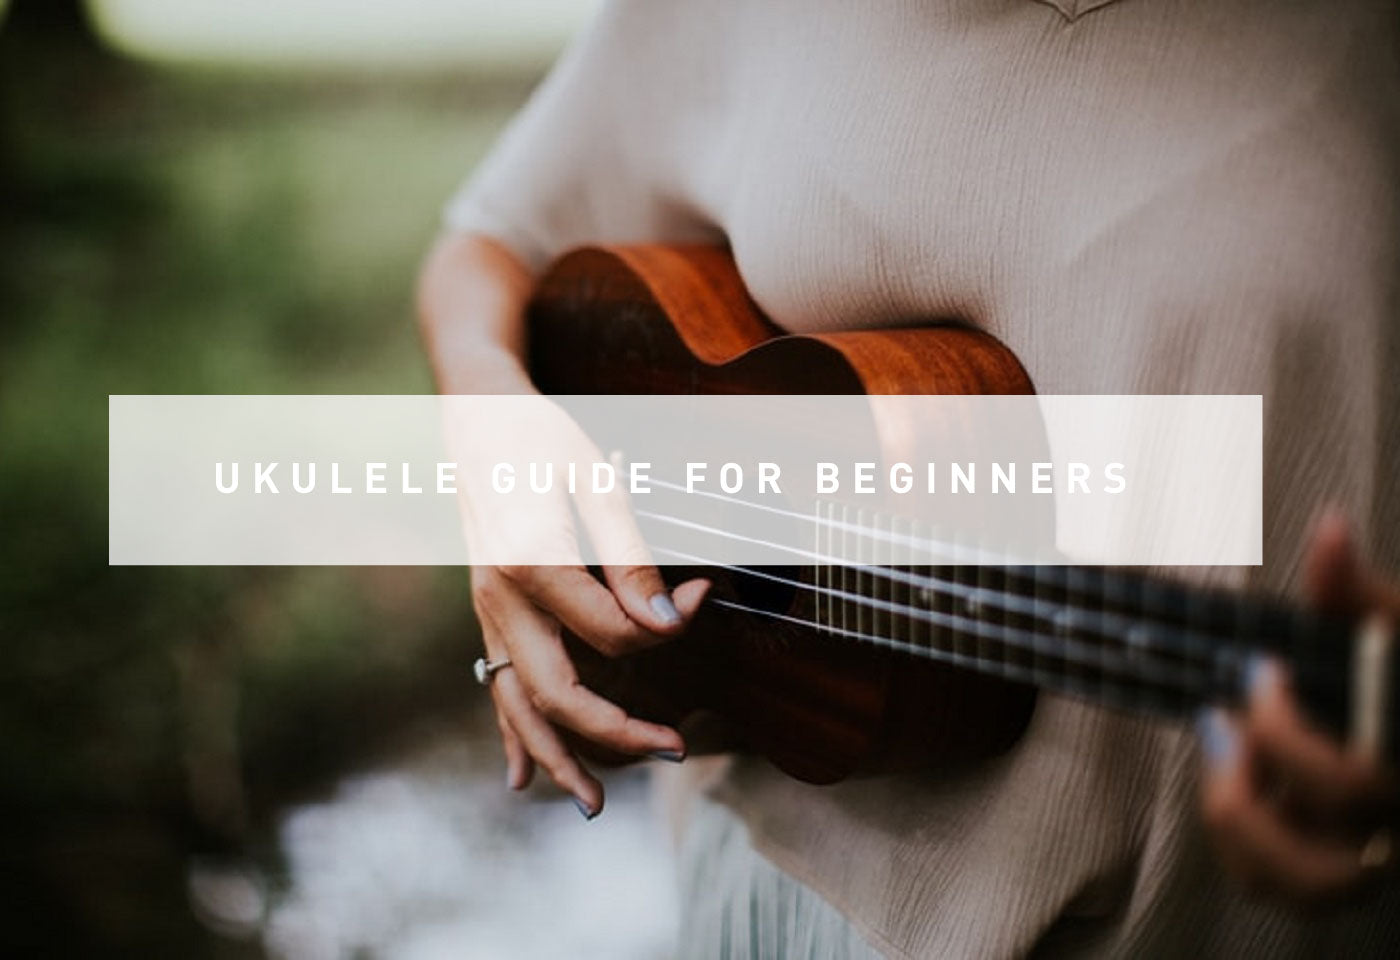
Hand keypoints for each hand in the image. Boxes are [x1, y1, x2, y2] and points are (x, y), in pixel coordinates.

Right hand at [449, 396, 709, 819]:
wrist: (477, 415)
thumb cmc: (542, 439)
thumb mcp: (597, 481)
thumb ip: (630, 556)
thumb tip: (665, 620)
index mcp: (532, 563)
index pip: (611, 629)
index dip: (666, 625)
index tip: (701, 598)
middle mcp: (501, 599)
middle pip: (557, 692)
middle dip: (616, 734)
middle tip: (676, 751)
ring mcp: (488, 612)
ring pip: (517, 705)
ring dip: (557, 758)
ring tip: (596, 804)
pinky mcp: (487, 613)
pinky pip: (494, 687)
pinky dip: (510, 736)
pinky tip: (520, 778)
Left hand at [1199, 510, 1398, 904]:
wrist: (1397, 709)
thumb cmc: (1391, 675)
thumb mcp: (1386, 630)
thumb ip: (1354, 590)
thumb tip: (1328, 529)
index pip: (1353, 784)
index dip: (1287, 735)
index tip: (1261, 669)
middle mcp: (1394, 829)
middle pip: (1324, 869)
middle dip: (1251, 795)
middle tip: (1224, 722)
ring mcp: (1367, 857)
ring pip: (1295, 890)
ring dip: (1238, 825)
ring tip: (1222, 754)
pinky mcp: (1331, 864)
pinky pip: (1273, 884)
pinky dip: (1237, 840)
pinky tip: (1231, 776)